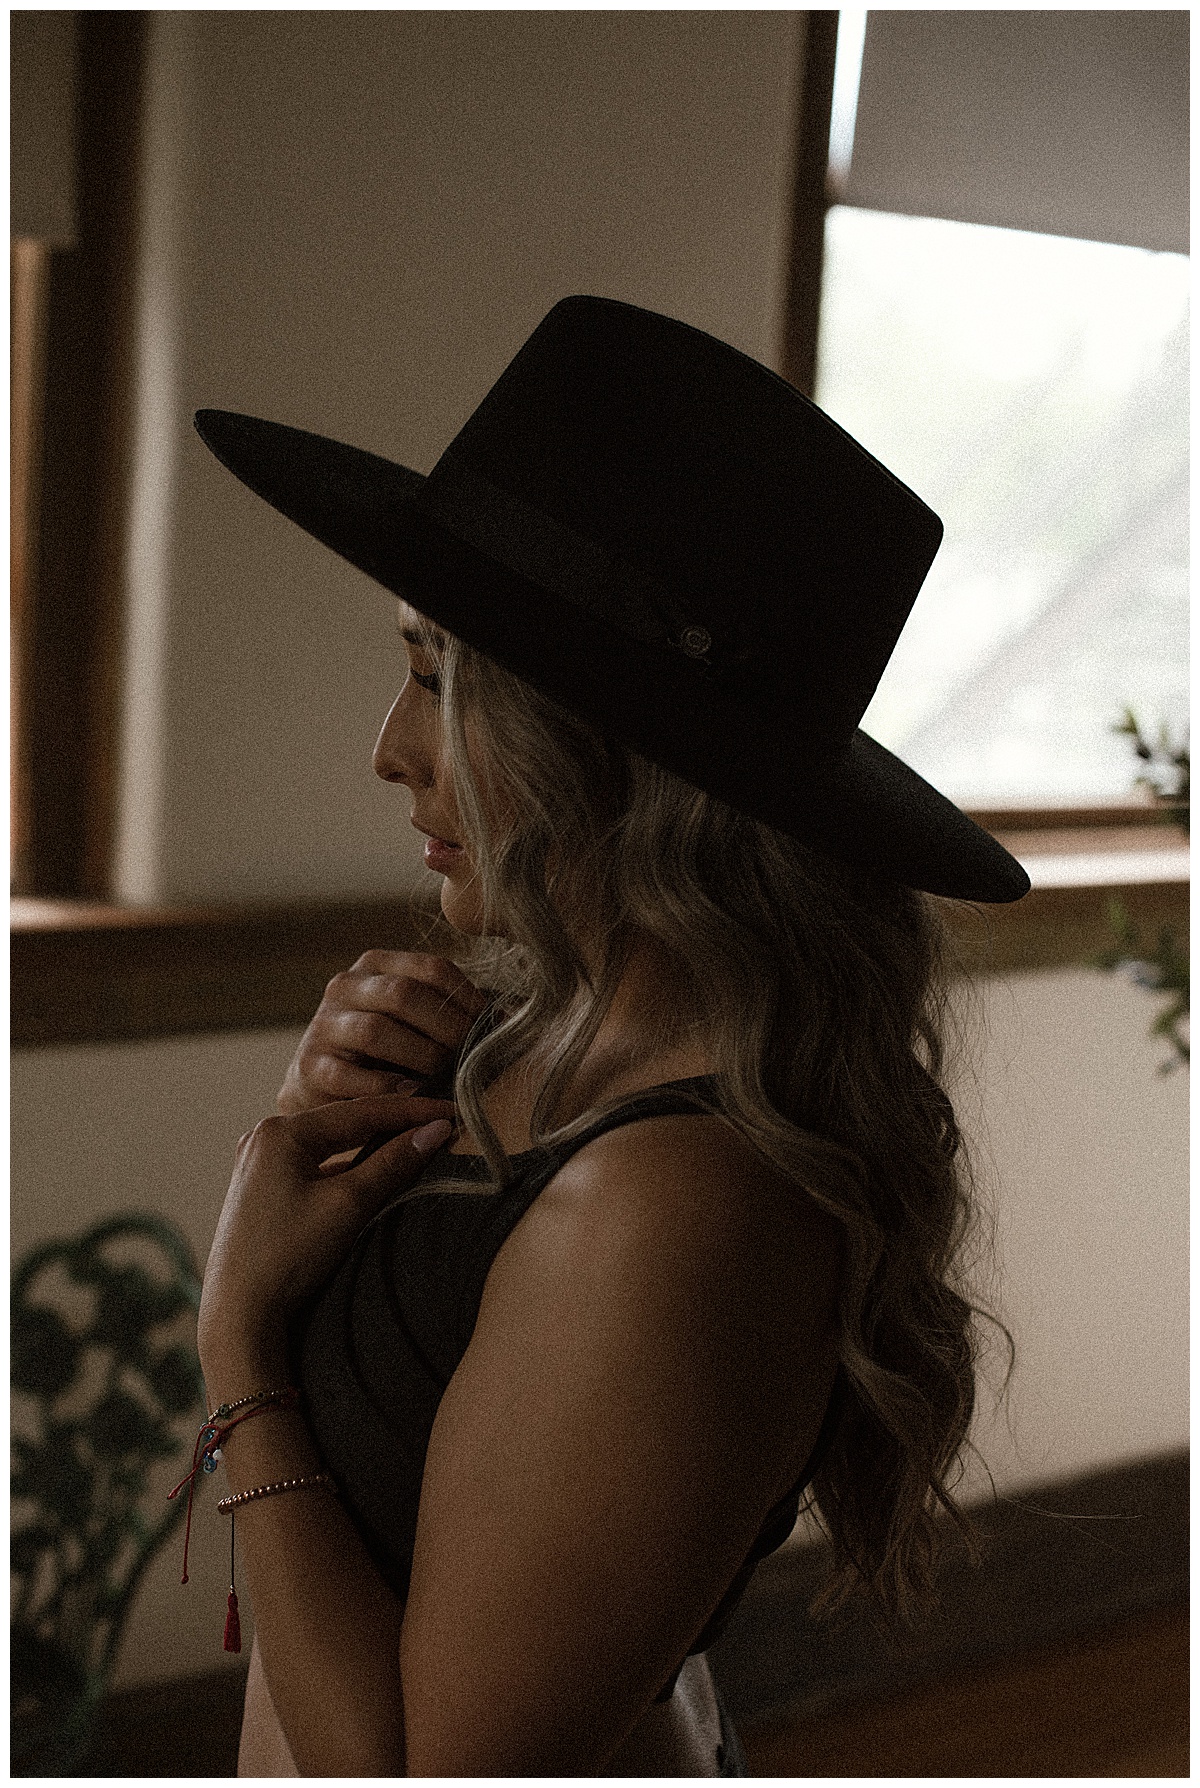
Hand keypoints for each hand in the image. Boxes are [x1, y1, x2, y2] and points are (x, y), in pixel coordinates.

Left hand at [199, 1093, 455, 1369]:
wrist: (238, 1313)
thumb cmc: (288, 1256)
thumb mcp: (348, 1204)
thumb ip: (393, 1162)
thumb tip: (434, 1129)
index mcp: (279, 1132)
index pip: (361, 1112)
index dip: (411, 1111)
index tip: (450, 1110)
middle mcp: (264, 1139)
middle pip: (343, 1124)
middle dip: (392, 1125)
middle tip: (438, 1123)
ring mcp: (259, 1164)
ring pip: (330, 1146)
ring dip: (370, 1147)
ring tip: (414, 1144)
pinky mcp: (261, 1190)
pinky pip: (315, 1166)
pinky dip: (346, 1168)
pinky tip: (372, 1173)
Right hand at [278, 952, 489, 1112]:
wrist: (322, 1090)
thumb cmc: (387, 1055)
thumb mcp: (415, 1023)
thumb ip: (452, 1014)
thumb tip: (514, 1020)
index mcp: (377, 965)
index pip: (432, 969)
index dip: (470, 999)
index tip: (497, 1030)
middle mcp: (346, 986)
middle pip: (405, 995)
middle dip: (447, 1028)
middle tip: (473, 1058)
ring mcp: (324, 1024)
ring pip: (376, 1031)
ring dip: (420, 1058)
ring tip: (447, 1081)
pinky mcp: (309, 1065)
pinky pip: (352, 1077)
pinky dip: (388, 1090)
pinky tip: (413, 1099)